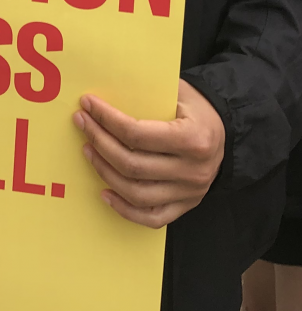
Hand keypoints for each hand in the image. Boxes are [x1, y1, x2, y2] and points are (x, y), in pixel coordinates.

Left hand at [73, 79, 224, 228]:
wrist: (228, 131)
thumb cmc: (196, 109)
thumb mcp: (178, 93)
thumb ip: (145, 95)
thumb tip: (102, 99)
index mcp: (194, 139)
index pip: (136, 134)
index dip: (106, 119)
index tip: (88, 105)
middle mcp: (194, 170)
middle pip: (132, 165)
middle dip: (99, 142)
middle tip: (82, 124)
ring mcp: (191, 192)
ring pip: (136, 193)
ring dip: (104, 172)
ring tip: (88, 151)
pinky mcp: (186, 205)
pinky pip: (151, 218)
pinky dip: (124, 209)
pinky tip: (104, 192)